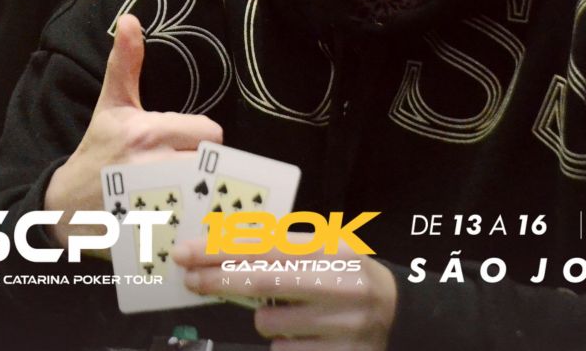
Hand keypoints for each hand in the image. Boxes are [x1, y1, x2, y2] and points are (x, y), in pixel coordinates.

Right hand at [44, 14, 222, 244]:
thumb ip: (126, 63)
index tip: (183, 144)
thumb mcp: (113, 105)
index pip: (211, 133)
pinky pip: (195, 221)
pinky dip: (192, 219)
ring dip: (200, 192)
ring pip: (208, 192)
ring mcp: (153, 201)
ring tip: (179, 191)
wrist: (67, 203)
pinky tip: (175, 214)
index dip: (201, 139)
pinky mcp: (154, 228)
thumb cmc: (98, 149)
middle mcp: (151, 166)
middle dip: (201, 166)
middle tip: (181, 169)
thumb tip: (129, 19)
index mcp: (147, 132)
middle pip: (212, 164)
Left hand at [174, 235, 397, 350]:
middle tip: (190, 279)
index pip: (266, 247)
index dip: (220, 250)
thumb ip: (284, 244)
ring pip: (268, 325)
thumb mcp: (328, 247)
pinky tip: (303, 333)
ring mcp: (340, 325)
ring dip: (263, 318)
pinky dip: (283, 342)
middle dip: (218, 281)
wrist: (399, 312)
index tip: (187, 253)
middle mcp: (338, 285)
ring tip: (287, 312)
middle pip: (261, 283)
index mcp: (333, 250)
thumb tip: (223, 245)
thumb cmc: (349, 274)